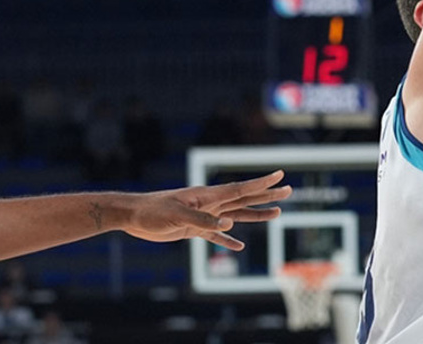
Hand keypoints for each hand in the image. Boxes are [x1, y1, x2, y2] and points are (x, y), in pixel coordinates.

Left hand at [117, 170, 290, 249]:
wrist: (133, 216)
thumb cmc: (152, 212)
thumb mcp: (177, 215)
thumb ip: (203, 220)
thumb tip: (228, 222)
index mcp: (208, 196)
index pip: (240, 189)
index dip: (262, 183)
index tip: (280, 174)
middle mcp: (211, 203)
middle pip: (245, 199)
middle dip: (267, 195)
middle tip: (289, 190)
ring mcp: (204, 216)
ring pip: (237, 215)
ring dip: (257, 215)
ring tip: (277, 214)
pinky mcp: (194, 229)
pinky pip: (217, 236)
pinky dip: (228, 240)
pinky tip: (239, 247)